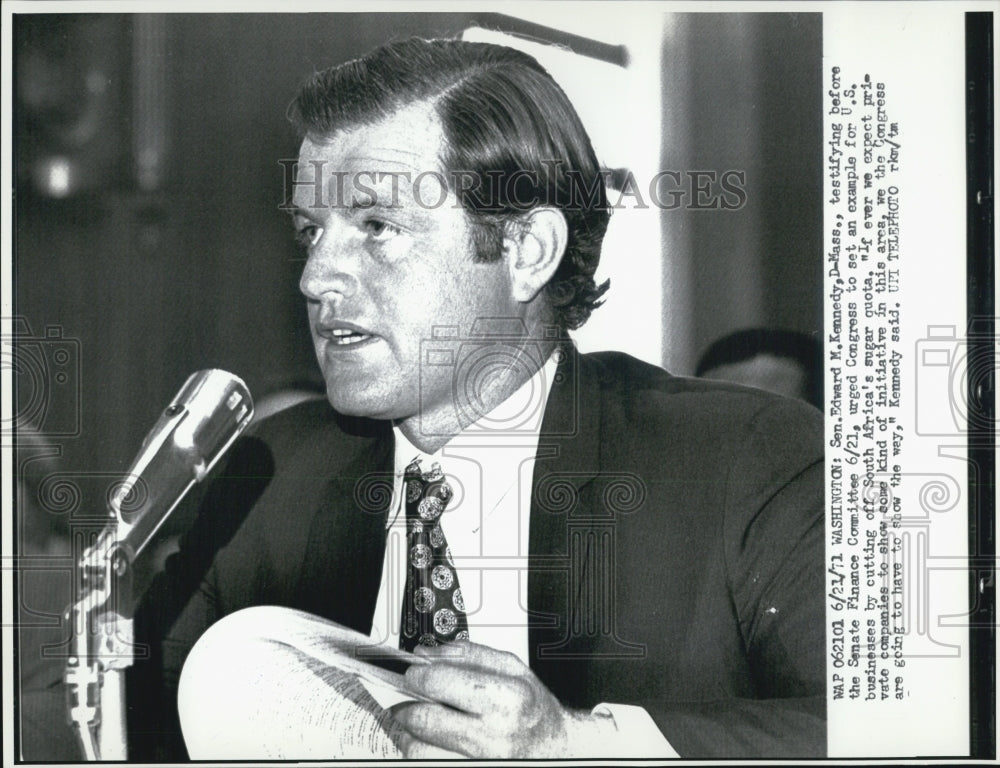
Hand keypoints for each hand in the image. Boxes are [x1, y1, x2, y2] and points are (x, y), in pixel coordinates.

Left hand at [391, 641, 610, 757]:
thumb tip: (427, 654)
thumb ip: (469, 654)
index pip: (440, 683)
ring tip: (422, 721)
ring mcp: (481, 761)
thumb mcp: (513, 668)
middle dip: (408, 704)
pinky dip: (423, 750)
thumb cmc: (534, 710)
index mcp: (506, 699)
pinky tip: (433, 740)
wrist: (556, 748)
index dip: (419, 675)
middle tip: (412, 697)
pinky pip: (430, 762)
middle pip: (424, 719)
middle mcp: (494, 735)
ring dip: (411, 732)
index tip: (415, 673)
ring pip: (419, 749)